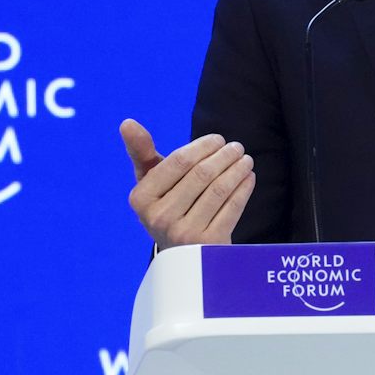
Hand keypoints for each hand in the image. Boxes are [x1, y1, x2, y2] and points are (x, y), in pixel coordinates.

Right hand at [119, 119, 255, 251]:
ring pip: (219, 190)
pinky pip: (232, 208)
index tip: (218, 139)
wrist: (180, 252)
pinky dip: (243, 189)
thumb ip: (140, 151)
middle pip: (201, 174)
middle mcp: (159, 218)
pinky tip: (248, 177)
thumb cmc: (165, 205)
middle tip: (236, 147)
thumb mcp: (149, 181)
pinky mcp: (208, 244)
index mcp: (141, 198)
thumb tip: (127, 122)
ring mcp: (184, 234)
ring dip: (237, 169)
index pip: (178, 161)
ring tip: (245, 159)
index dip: (202, 146)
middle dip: (224, 156)